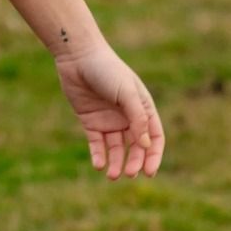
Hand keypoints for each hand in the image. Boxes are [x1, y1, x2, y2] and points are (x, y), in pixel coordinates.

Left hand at [53, 44, 164, 178]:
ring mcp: (108, 119)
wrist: (77, 55)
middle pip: (135, 146)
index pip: (153, 137)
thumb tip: (145, 145)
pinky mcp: (90, 120)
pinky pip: (97, 143)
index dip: (153, 156)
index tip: (149, 172)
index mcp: (142, 108)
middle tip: (130, 173)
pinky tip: (98, 165)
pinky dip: (98, 155)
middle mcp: (127, 116)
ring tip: (112, 175)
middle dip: (134, 162)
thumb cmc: (107, 69)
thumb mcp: (127, 92)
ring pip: (116, 148)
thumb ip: (137, 117)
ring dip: (116, 163)